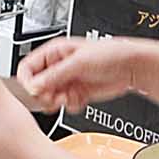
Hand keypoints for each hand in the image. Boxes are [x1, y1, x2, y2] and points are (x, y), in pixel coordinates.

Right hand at [18, 36, 148, 114]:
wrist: (131, 67)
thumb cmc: (110, 54)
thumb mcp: (78, 63)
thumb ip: (53, 75)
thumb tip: (33, 86)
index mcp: (53, 52)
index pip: (27, 68)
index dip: (28, 81)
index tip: (36, 91)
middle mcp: (58, 67)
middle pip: (36, 86)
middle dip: (45, 94)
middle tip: (56, 96)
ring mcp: (67, 81)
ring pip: (49, 98)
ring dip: (57, 102)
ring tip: (68, 98)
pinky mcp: (76, 93)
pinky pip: (64, 105)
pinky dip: (70, 105)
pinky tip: (78, 99)